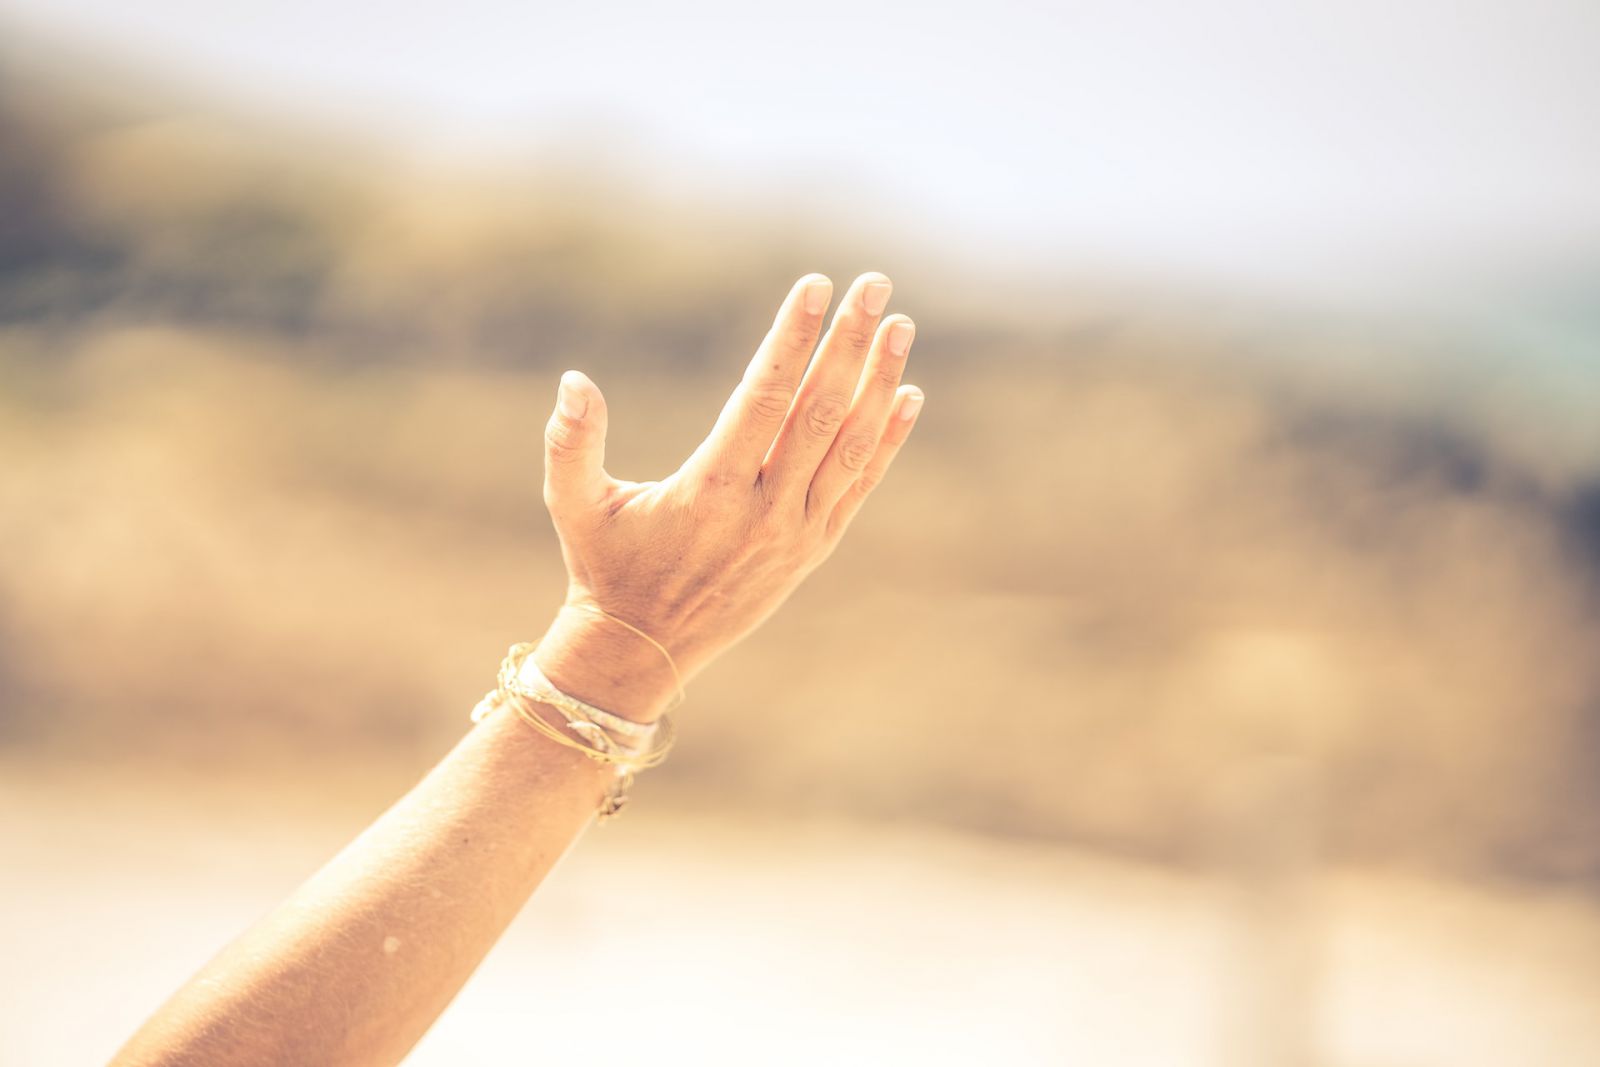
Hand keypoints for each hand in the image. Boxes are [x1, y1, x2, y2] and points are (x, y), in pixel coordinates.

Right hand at [531, 272, 922, 720]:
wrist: (644, 648)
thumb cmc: (604, 565)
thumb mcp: (574, 504)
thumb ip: (571, 442)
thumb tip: (573, 380)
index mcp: (709, 491)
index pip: (763, 398)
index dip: (792, 339)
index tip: (816, 288)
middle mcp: (762, 511)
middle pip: (819, 412)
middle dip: (849, 344)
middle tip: (874, 284)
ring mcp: (795, 531)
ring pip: (851, 447)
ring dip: (879, 382)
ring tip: (900, 325)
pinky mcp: (813, 548)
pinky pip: (860, 486)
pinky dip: (888, 440)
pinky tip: (908, 394)